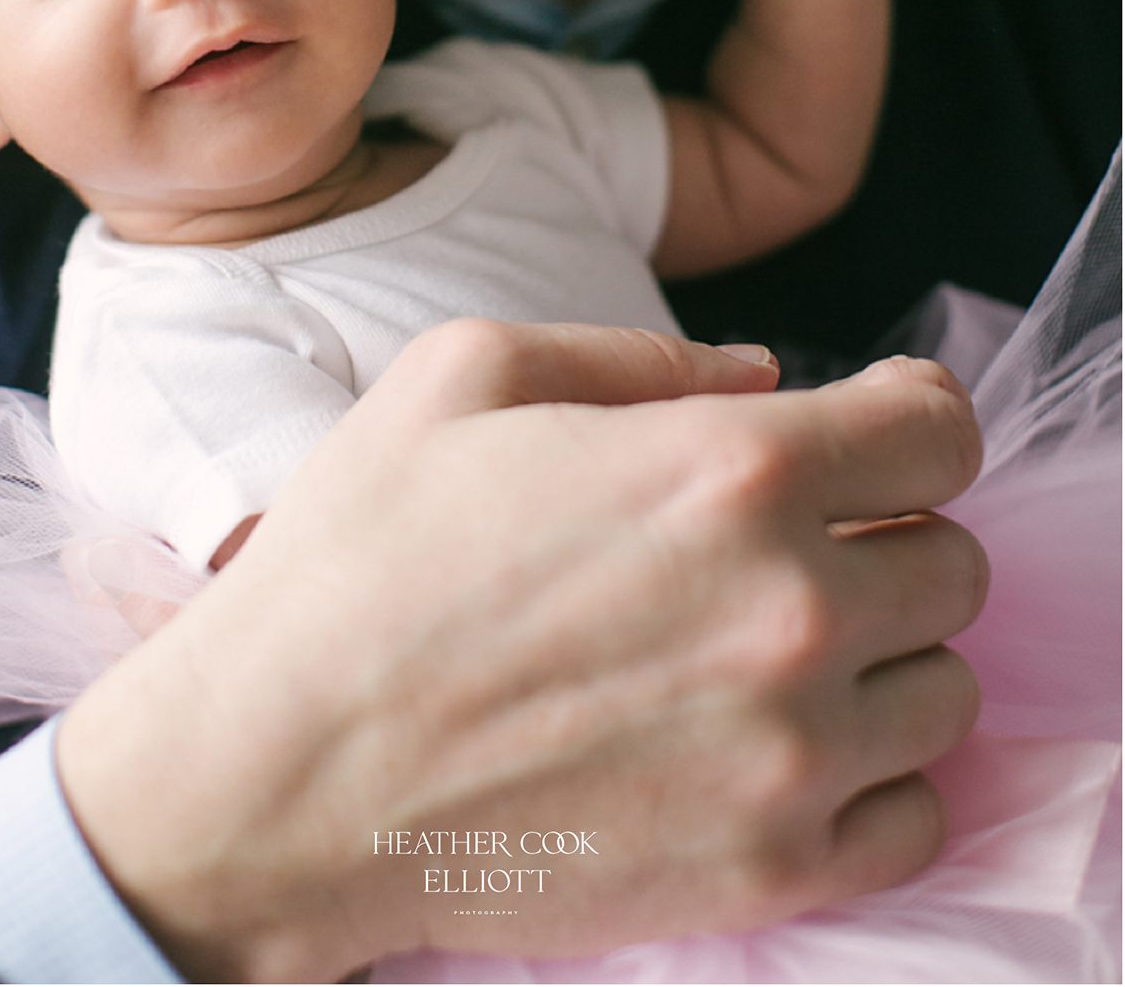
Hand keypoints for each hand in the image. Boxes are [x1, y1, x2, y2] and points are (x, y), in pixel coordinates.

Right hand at [55, 329, 984, 981]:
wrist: (276, 769)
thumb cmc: (359, 558)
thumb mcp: (466, 373)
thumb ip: (639, 356)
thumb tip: (762, 374)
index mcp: (731, 470)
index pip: (941, 432)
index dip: (912, 415)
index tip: (877, 429)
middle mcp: (792, 611)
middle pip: (953, 561)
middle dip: (886, 532)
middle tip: (793, 541)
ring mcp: (789, 756)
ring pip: (946, 689)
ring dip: (882, 656)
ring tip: (775, 647)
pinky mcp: (768, 872)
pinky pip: (916, 817)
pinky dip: (873, 777)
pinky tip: (780, 743)